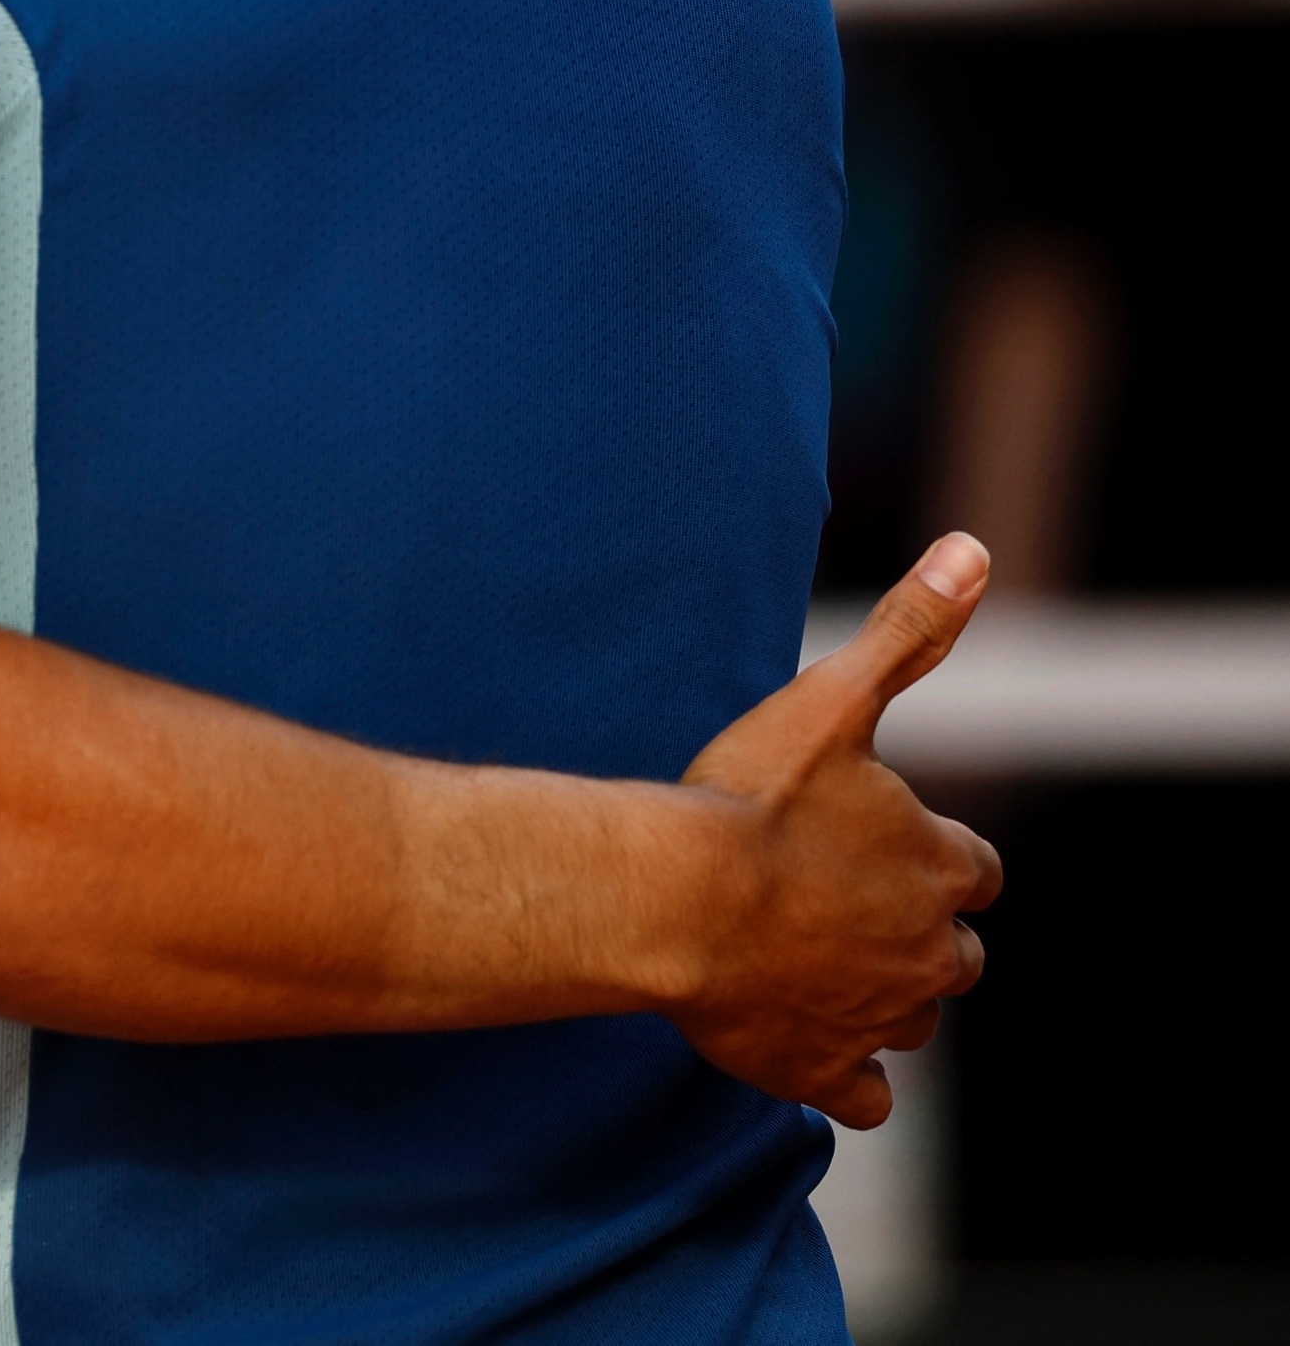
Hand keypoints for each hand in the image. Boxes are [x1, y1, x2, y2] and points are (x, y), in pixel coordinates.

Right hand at [661, 534, 1003, 1126]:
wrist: (672, 899)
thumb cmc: (748, 798)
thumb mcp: (832, 700)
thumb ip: (909, 630)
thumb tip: (975, 549)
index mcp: (938, 865)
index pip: (976, 870)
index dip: (936, 857)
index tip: (887, 844)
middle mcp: (929, 950)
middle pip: (956, 953)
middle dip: (914, 933)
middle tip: (837, 905)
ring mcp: (878, 1018)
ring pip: (914, 1021)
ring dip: (881, 998)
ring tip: (813, 965)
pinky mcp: (822, 1072)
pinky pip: (865, 1099)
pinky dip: (849, 1082)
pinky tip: (808, 1050)